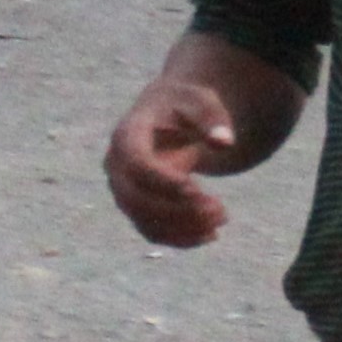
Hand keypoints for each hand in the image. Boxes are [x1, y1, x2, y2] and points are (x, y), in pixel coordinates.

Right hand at [104, 74, 242, 247]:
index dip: (164, 182)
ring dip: (184, 227)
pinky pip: (153, 232)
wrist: (170, 116)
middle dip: (179, 210)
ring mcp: (123, 190)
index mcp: (127, 135)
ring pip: (145, 221)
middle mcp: (117, 166)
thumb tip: (224, 142)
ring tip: (222, 218)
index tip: (197, 190)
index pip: (137, 165)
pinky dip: (181, 238)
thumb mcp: (201, 102)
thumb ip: (213, 118)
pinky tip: (211, 235)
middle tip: (220, 209)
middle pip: (137, 199)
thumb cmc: (186, 106)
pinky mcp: (136, 208)